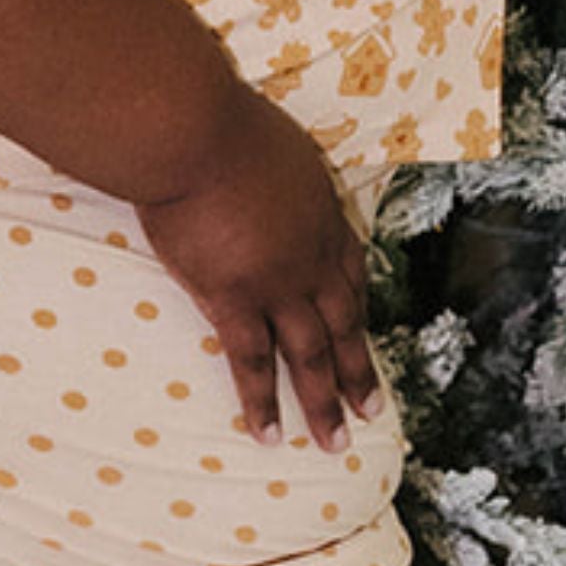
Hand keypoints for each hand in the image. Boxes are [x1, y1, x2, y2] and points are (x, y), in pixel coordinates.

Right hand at [133, 89, 383, 452]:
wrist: (194, 131)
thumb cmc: (220, 122)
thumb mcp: (272, 141)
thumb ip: (274, 171)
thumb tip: (259, 173)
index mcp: (322, 214)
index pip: (351, 272)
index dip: (357, 308)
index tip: (362, 332)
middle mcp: (311, 256)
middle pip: (342, 323)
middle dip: (358, 371)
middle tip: (371, 413)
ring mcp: (276, 282)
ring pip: (310, 355)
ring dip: (323, 403)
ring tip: (334, 443)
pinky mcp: (234, 298)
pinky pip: (251, 361)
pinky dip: (260, 401)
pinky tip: (268, 435)